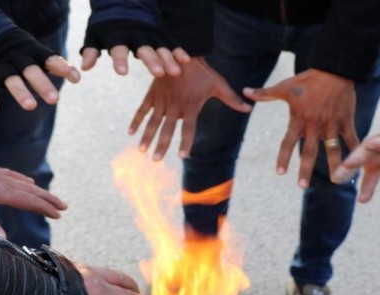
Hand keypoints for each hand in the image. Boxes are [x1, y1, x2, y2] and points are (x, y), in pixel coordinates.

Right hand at [0, 28, 80, 114]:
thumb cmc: (15, 49)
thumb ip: (53, 64)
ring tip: (31, 106)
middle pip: (30, 70)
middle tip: (55, 100)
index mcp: (30, 50)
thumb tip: (77, 77)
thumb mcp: (33, 51)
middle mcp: (15, 56)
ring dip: (20, 92)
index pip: (48, 58)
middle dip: (42, 84)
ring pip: (10, 78)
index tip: (75, 79)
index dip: (61, 67)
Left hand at [0, 159, 67, 237]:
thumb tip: (4, 238)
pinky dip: (22, 180)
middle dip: (48, 199)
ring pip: (22, 182)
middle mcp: (0, 180)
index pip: (27, 200)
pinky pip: (11, 175)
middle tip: (64, 206)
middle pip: (30, 190)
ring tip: (48, 196)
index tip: (58, 214)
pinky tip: (25, 181)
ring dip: (38, 190)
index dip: (43, 208)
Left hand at [81, 20, 189, 76]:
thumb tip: (84, 68)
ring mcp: (150, 34)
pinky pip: (171, 43)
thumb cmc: (106, 26)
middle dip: (152, 61)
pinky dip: (178, 50)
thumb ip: (90, 51)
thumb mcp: (94, 35)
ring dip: (169, 59)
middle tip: (158, 74)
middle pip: (145, 49)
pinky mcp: (160, 34)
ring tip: (175, 72)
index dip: (120, 60)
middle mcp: (136, 33)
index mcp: (118, 34)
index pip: (119, 48)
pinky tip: (186, 60)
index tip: (122, 73)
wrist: (123, 4)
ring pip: (161, 47)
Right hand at [129, 57, 251, 159]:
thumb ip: (231, 99)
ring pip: (153, 122)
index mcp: (191, 105)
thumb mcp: (218, 84)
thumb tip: (248, 109)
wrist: (182, 50)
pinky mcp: (153, 93)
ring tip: (141, 151)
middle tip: (156, 160)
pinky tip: (130, 133)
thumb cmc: (203, 71)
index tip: (183, 156)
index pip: (189, 129)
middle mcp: (175, 105)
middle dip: (161, 145)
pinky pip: (142, 109)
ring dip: (147, 137)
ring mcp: (162, 100)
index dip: (186, 142)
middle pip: (168, 129)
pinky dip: (136, 121)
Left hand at [243, 69, 357, 187]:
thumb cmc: (308, 80)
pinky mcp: (346, 121)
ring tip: (336, 180)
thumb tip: (245, 91)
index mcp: (299, 120)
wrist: (334, 69)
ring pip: (333, 150)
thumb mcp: (285, 87)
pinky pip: (352, 139)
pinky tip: (358, 165)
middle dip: (305, 170)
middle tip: (302, 186)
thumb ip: (265, 94)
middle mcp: (315, 126)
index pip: (287, 143)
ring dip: (334, 166)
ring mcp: (331, 125)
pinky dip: (356, 151)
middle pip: (308, 152)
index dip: (283, 157)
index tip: (280, 172)